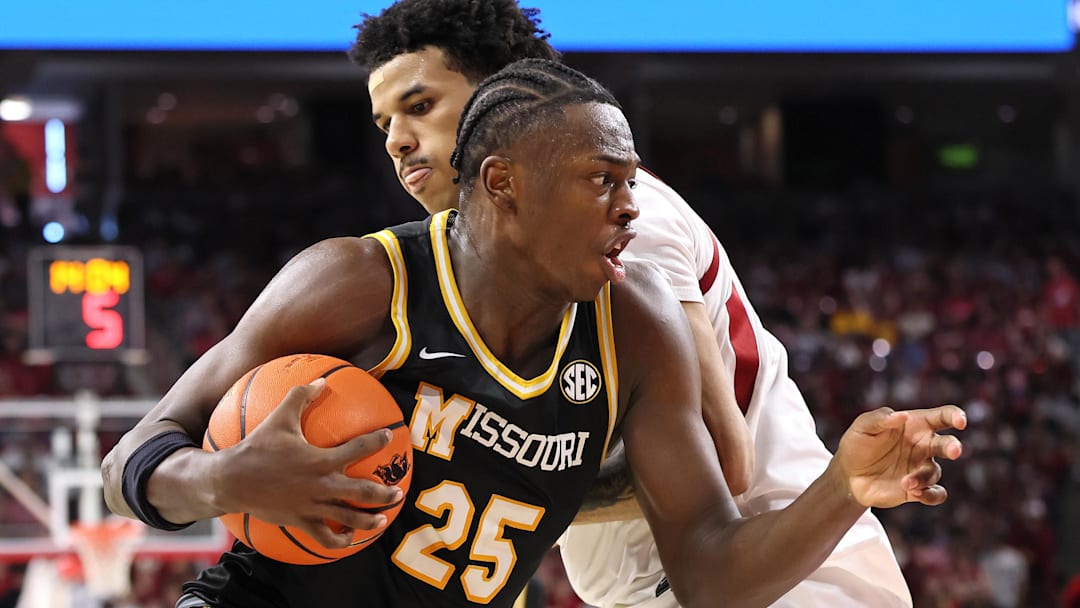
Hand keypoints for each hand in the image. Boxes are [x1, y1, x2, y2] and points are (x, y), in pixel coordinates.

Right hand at [210, 378, 401, 548]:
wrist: (231, 481)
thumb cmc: (257, 447)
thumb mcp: (279, 418)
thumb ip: (300, 397)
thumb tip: (320, 381)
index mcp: (320, 459)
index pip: (358, 449)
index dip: (376, 441)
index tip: (388, 437)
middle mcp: (321, 485)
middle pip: (363, 492)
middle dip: (384, 493)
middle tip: (398, 492)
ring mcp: (312, 506)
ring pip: (348, 518)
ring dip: (369, 521)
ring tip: (382, 521)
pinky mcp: (300, 521)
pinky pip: (324, 537)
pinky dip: (338, 541)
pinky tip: (347, 540)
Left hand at [836, 405, 965, 508]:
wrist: (848, 475)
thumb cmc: (857, 444)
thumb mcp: (863, 426)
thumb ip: (880, 418)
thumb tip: (902, 416)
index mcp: (915, 425)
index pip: (941, 417)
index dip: (955, 416)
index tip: (960, 421)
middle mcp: (923, 446)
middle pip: (948, 444)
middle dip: (953, 447)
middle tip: (954, 451)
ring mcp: (921, 468)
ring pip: (935, 472)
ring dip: (923, 477)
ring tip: (906, 482)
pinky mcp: (917, 489)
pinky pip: (936, 494)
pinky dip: (931, 495)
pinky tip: (915, 493)